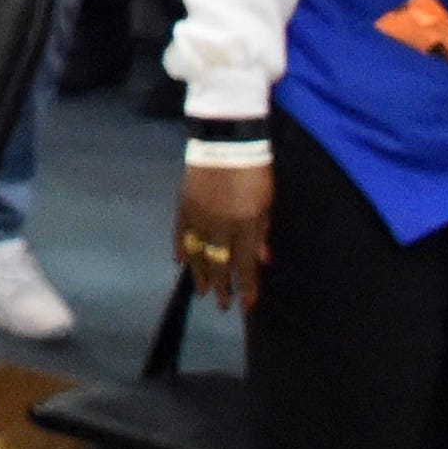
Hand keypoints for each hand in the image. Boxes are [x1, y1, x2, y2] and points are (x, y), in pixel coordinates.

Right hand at [176, 159, 274, 311]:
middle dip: (222, 285)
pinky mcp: (184, 204)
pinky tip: (180, 260)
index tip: (246, 305)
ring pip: (197, 251)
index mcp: (245, 224)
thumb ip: (262, 232)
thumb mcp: (266, 204)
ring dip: (199, 272)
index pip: (245, 264)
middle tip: (222, 305)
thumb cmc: (256, 173)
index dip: (246, 286)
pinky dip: (181, 246)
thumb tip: (262, 258)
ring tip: (201, 290)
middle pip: (219, 262)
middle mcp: (220, 225)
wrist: (227, 142)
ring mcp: (199, 215)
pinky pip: (181, 231)